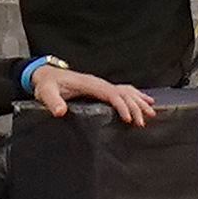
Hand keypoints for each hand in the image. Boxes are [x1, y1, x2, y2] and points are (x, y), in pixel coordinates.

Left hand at [32, 66, 158, 122]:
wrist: (46, 75)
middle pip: (123, 92)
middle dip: (135, 107)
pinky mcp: (100, 88)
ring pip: (126, 90)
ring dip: (139, 101)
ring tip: (152, 112)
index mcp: (89, 84)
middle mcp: (98, 83)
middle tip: (142, 123)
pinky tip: (145, 101)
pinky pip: (122, 90)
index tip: (128, 119)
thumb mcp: (46, 93)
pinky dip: (135, 95)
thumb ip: (53, 102)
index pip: (111, 93)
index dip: (122, 105)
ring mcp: (100, 84)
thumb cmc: (47, 85)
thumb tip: (61, 112)